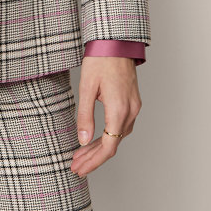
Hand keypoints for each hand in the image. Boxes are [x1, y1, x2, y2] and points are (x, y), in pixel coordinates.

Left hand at [70, 56, 141, 177]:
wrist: (115, 41)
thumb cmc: (100, 59)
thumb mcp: (86, 87)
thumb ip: (85, 115)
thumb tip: (83, 141)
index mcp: (119, 109)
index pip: (109, 147)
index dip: (93, 161)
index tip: (79, 168)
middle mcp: (130, 111)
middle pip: (113, 144)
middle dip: (93, 158)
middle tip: (76, 166)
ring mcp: (134, 107)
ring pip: (118, 137)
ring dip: (100, 148)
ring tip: (81, 155)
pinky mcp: (132, 102)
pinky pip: (121, 127)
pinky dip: (108, 136)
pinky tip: (95, 140)